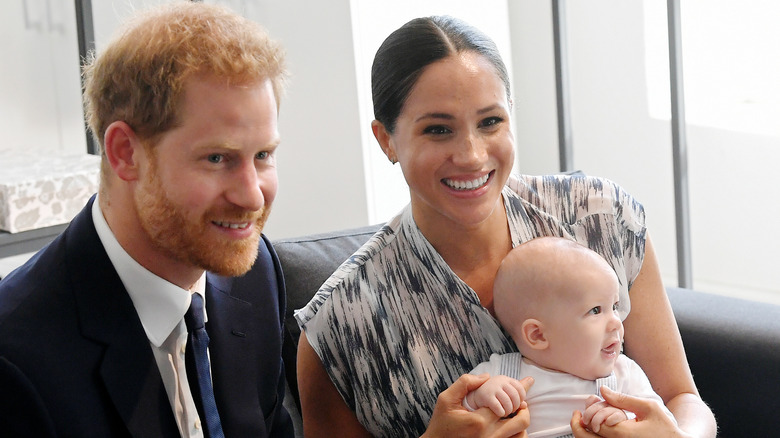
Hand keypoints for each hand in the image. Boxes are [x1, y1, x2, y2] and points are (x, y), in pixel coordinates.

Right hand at [423, 374, 533, 437]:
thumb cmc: (441, 423)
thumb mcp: (446, 399)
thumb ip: (465, 383)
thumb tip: (486, 377)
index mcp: (480, 421)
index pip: (507, 403)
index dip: (515, 392)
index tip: (525, 383)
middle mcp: (490, 436)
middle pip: (521, 421)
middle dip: (523, 408)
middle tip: (521, 402)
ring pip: (521, 434)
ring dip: (521, 422)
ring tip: (516, 413)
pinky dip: (518, 434)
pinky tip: (511, 426)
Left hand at [571, 386, 685, 437]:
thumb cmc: (665, 427)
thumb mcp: (648, 408)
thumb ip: (623, 399)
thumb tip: (602, 391)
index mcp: (623, 434)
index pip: (594, 423)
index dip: (589, 412)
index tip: (591, 403)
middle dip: (578, 425)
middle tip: (577, 415)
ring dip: (584, 433)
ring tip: (584, 421)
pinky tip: (596, 430)